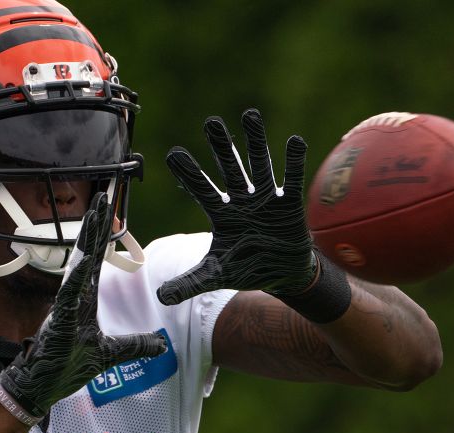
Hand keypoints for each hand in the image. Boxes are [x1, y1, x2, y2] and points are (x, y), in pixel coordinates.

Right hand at [0, 193, 167, 420]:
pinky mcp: (60, 323)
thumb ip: (135, 346)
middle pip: (87, 255)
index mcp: (84, 301)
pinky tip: (87, 258)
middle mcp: (74, 298)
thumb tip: (162, 345)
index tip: (107, 211)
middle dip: (95, 226)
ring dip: (87, 239)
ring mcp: (65, 308)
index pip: (96, 262)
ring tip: (94, 214)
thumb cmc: (66, 368)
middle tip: (103, 197)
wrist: (41, 387)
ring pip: (78, 265)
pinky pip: (70, 295)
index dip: (102, 237)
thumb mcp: (110, 356)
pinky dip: (78, 277)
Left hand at [158, 109, 315, 304]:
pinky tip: (294, 141)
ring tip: (250, 114)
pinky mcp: (290, 204)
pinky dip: (294, 162)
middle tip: (211, 122)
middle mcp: (241, 201)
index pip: (201, 190)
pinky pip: (293, 179)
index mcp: (221, 215)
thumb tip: (159, 297)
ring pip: (259, 165)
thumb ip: (188, 284)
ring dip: (256, 142)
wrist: (281, 275)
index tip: (173, 153)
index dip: (189, 173)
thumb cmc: (246, 268)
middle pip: (229, 169)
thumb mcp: (214, 276)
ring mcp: (266, 199)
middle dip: (221, 146)